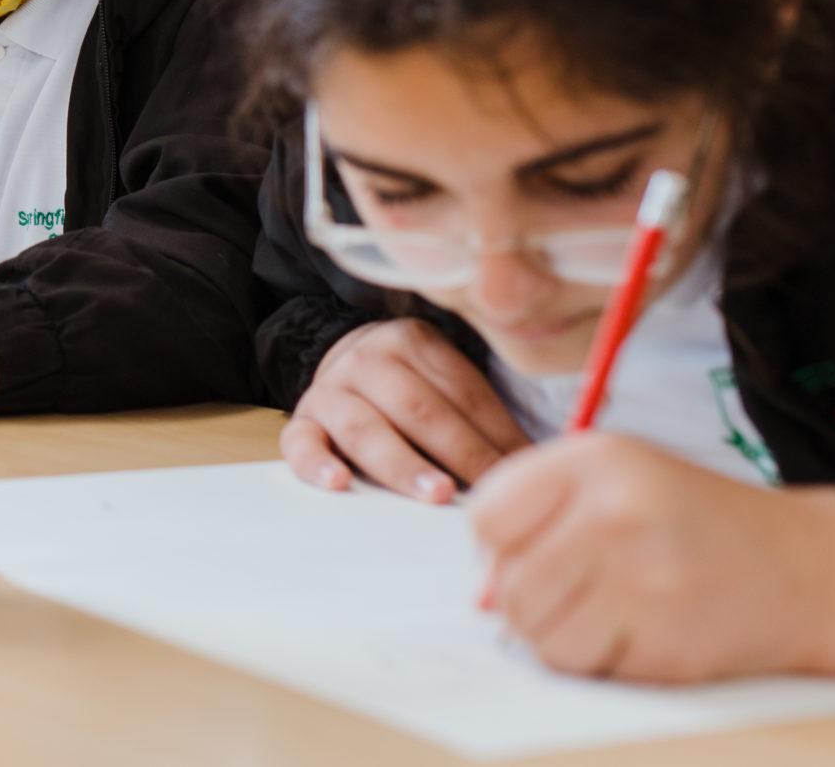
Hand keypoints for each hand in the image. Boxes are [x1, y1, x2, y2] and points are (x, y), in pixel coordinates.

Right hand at [283, 318, 529, 501]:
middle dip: (461, 452)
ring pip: (366, 429)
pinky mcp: (300, 422)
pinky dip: (316, 464)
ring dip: (404, 464)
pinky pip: (300, 443)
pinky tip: (338, 483)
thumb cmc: (408, 385)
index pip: (463, 392)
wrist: (339, 360)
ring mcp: (330, 391)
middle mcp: (367, 360)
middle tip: (491, 489)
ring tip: (435, 493)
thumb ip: (478, 410)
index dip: (498, 433)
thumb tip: (535, 461)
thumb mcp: (443, 375)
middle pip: (419, 409)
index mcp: (413, 342)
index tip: (526, 472)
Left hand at [470, 432, 834, 683]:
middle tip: (572, 595)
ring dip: (562, 638)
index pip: (487, 517)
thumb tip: (483, 592)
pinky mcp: (668, 641)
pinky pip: (588, 668)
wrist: (807, 569)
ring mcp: (644, 580)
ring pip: (541, 636)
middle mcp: (616, 512)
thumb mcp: (618, 479)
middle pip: (510, 586)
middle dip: (527, 603)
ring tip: (608, 614)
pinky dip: (601, 662)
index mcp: (595, 460)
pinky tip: (640, 634)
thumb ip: (539, 514)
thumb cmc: (696, 522)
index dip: (496, 548)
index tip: (526, 554)